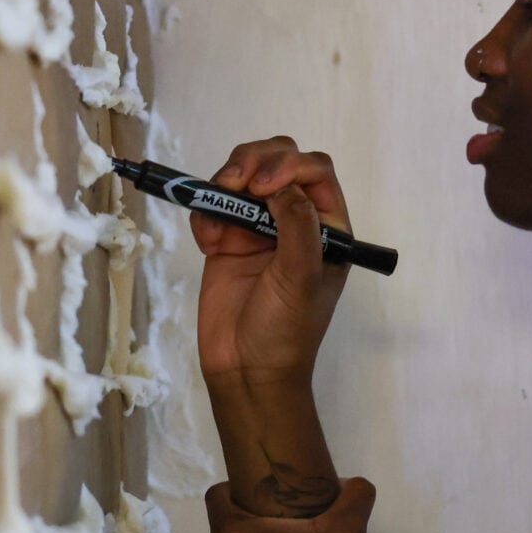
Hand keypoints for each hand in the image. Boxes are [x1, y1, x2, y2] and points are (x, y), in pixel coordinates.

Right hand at [193, 137, 352, 389]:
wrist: (245, 371)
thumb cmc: (286, 331)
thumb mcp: (303, 277)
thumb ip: (298, 225)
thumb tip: (280, 185)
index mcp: (326, 226)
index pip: (314, 171)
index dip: (289, 165)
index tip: (263, 186)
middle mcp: (295, 219)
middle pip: (278, 160)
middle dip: (254, 161)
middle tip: (234, 183)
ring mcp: (257, 228)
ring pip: (243, 174)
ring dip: (226, 181)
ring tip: (213, 210)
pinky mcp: (225, 240)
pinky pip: (212, 204)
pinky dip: (204, 212)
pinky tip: (207, 244)